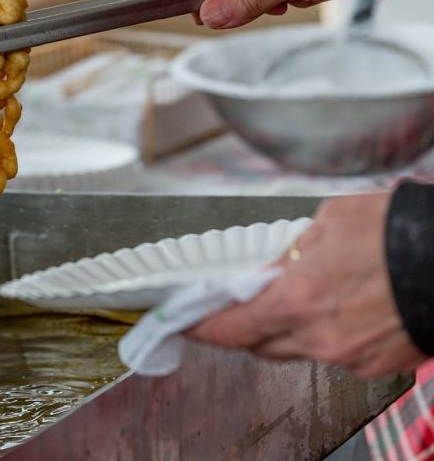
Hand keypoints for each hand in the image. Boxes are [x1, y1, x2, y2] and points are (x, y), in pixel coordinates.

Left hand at [186, 192, 425, 377]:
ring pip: (296, 350)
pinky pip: (333, 354)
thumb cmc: (401, 231)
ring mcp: (349, 355)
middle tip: (240, 303)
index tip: (184, 322)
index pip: (230, 327)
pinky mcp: (376, 364)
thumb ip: (290, 252)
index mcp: (298, 299)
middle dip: (244, 325)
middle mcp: (320, 336)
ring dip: (286, 329)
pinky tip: (340, 307)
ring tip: (303, 295)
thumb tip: (273, 267)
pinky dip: (324, 335)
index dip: (202, 327)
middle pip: (259, 344)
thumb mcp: (331, 221)